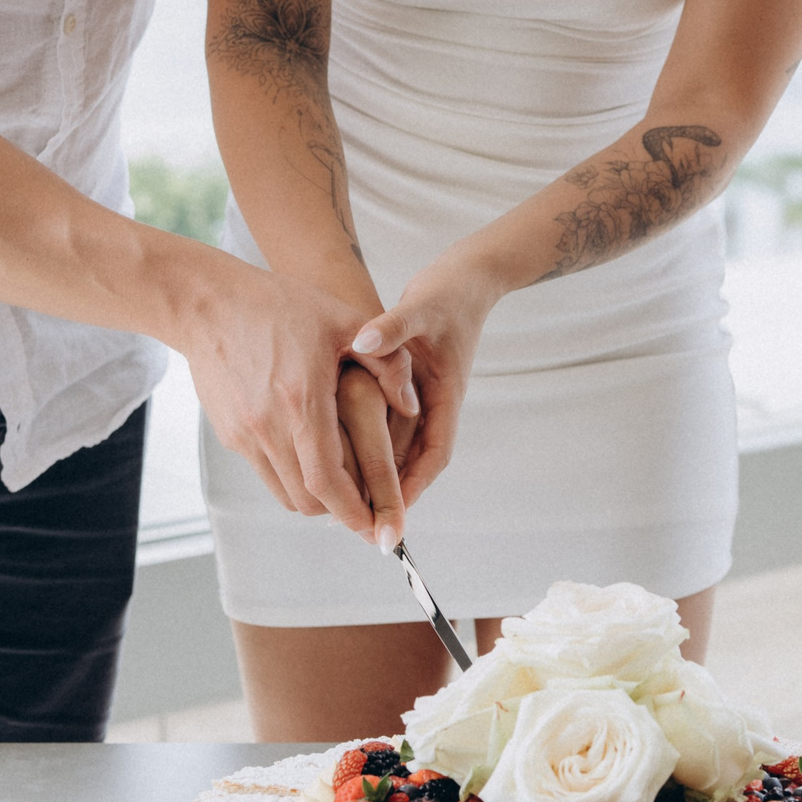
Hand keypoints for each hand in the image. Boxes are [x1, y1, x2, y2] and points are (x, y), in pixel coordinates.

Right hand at [174, 259, 416, 543]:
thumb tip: (412, 407)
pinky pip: (266, 473)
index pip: (328, 481)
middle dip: (343, 512)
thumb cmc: (278, 305)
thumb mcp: (343, 320)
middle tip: (370, 508)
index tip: (379, 528)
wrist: (207, 303)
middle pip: (309, 499)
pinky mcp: (231, 432)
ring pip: (286, 493)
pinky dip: (293, 478)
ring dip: (318, 498)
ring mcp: (245, 433)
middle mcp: (269, 425)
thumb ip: (387, 362)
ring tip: (344, 486)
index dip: (356, 512)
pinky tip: (311, 456)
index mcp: (302, 401)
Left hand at [346, 246, 503, 506]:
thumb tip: (363, 343)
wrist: (465, 278)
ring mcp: (421, 400)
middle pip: (414, 462)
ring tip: (340, 502)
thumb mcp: (420, 309)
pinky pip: (388, 427)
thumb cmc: (446, 294)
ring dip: (376, 475)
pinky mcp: (407, 391)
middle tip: (356, 523)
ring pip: (399, 449)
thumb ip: (391, 327)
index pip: (433, 455)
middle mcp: (435, 405)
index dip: (411, 488)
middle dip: (389, 494)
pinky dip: (367, 445)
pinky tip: (336, 455)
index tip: (390, 515)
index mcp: (445, 396)